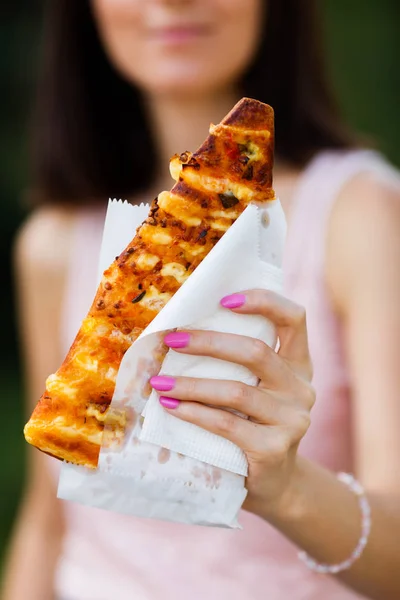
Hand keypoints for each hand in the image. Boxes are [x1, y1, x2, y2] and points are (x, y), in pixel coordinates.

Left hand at [150, 290, 314, 518]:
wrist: (273, 482)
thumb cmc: (254, 424)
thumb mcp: (258, 388)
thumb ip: (240, 363)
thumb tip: (183, 331)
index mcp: (299, 364)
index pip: (294, 318)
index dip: (263, 301)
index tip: (223, 300)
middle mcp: (302, 388)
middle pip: (256, 351)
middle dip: (208, 342)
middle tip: (172, 340)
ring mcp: (293, 420)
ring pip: (237, 390)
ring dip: (191, 383)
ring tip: (160, 381)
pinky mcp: (275, 448)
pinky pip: (227, 423)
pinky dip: (194, 413)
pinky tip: (171, 408)